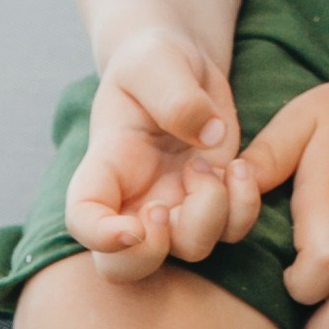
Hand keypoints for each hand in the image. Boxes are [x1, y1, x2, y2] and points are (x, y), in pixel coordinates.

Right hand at [64, 24, 262, 283]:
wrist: (182, 61)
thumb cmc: (154, 60)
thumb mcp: (157, 61)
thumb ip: (175, 96)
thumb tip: (209, 136)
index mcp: (105, 168)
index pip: (83, 219)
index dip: (101, 237)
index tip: (132, 229)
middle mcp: (136, 199)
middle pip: (126, 267)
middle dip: (150, 254)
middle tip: (166, 208)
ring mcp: (177, 203)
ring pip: (190, 249)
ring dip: (210, 216)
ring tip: (212, 163)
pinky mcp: (216, 197)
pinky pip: (234, 229)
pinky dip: (244, 208)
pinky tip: (241, 168)